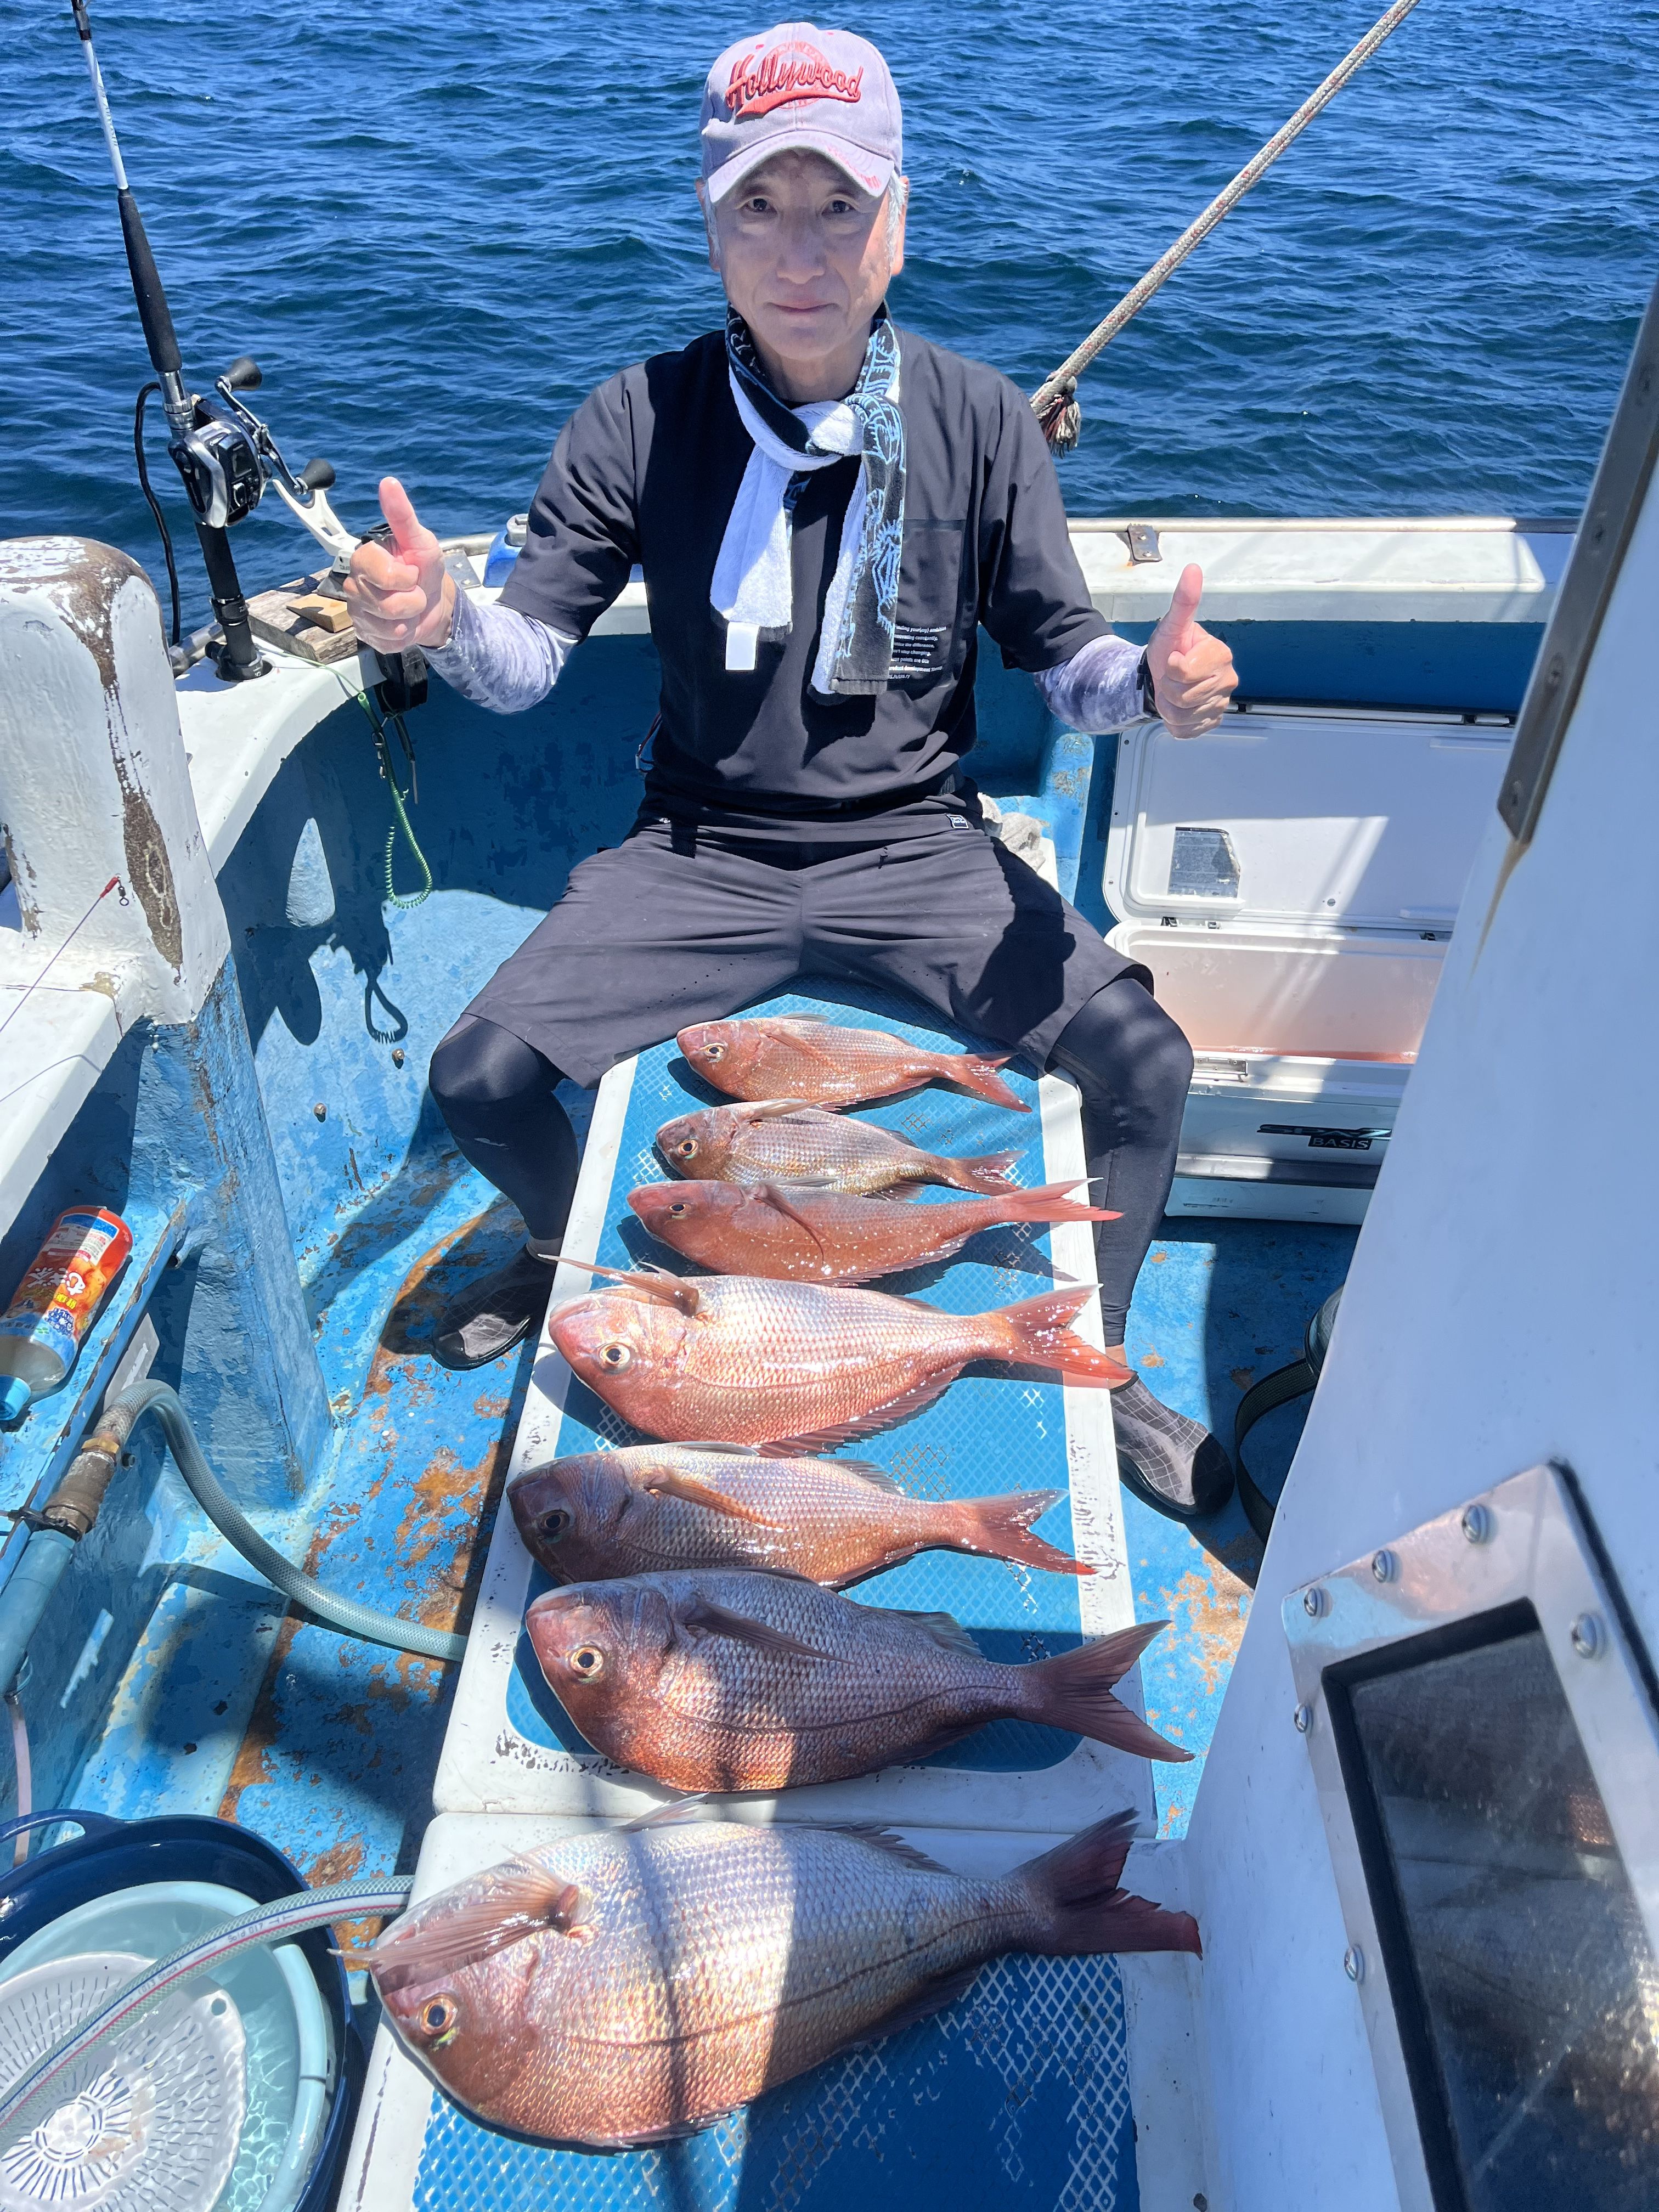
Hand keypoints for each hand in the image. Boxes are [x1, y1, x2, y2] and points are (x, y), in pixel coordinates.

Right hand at [341, 477, 455, 651]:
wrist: (434, 604)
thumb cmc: (425, 568)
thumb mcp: (421, 541)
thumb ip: (403, 515)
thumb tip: (388, 482)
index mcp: (363, 558)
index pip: (379, 573)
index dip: (404, 577)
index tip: (413, 572)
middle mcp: (354, 584)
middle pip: (383, 603)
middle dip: (411, 600)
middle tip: (414, 590)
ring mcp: (357, 611)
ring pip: (386, 624)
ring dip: (409, 618)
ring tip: (410, 607)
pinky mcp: (366, 634)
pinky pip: (387, 641)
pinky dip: (404, 635)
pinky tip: (404, 624)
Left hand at [1145, 563, 1236, 738]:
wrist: (1162, 676)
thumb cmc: (1170, 649)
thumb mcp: (1172, 626)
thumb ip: (1183, 601)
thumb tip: (1193, 569)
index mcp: (1221, 654)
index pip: (1186, 672)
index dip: (1171, 668)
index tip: (1173, 659)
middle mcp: (1228, 679)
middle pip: (1184, 696)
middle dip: (1168, 687)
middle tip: (1170, 677)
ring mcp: (1221, 703)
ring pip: (1183, 715)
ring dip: (1168, 706)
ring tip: (1172, 691)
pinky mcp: (1211, 722)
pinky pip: (1187, 730)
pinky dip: (1175, 722)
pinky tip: (1178, 707)